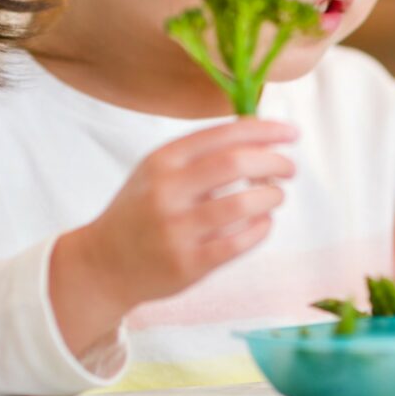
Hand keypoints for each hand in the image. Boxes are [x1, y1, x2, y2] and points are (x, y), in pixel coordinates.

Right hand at [50, 118, 296, 353]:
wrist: (103, 263)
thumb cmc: (141, 210)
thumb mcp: (157, 170)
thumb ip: (200, 153)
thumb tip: (257, 132)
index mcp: (163, 160)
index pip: (223, 134)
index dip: (264, 131)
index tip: (291, 134)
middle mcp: (167, 190)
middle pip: (236, 164)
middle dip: (274, 162)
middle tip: (290, 168)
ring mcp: (176, 229)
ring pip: (242, 204)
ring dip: (272, 196)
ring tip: (277, 196)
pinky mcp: (188, 264)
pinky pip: (239, 242)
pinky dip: (261, 229)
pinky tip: (264, 223)